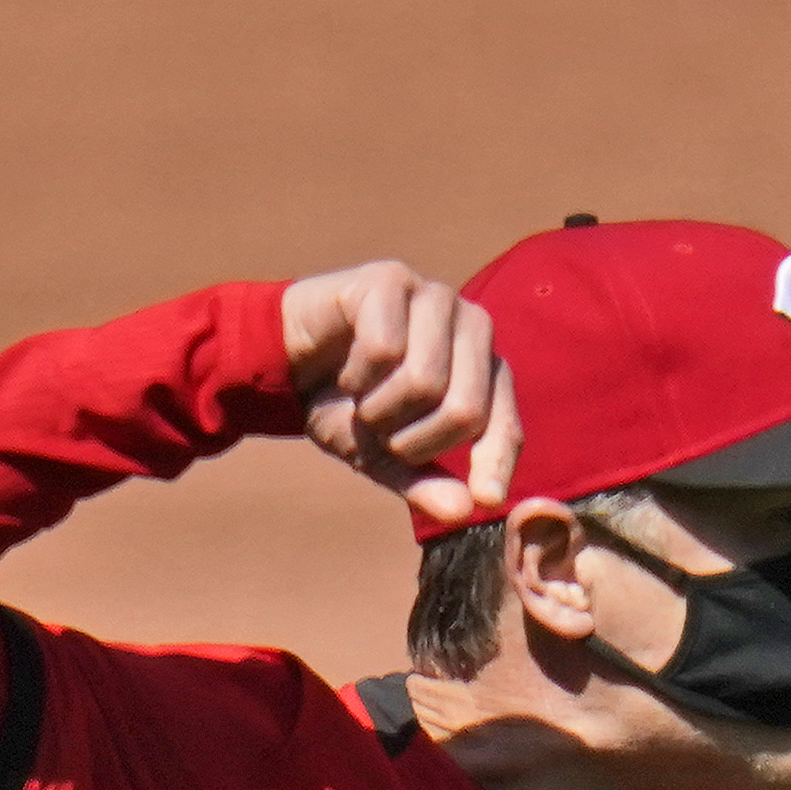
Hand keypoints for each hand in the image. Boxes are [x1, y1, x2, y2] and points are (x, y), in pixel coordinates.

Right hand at [280, 263, 520, 525]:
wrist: (286, 362)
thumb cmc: (346, 407)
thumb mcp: (385, 457)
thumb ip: (425, 483)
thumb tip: (463, 510)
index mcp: (485, 372)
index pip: (504, 425)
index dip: (495, 463)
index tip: (486, 498)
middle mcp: (472, 327)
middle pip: (464, 410)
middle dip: (411, 440)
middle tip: (380, 429)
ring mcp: (435, 298)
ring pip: (424, 382)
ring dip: (379, 409)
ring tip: (361, 398)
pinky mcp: (391, 279)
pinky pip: (384, 349)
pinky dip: (356, 376)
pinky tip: (347, 367)